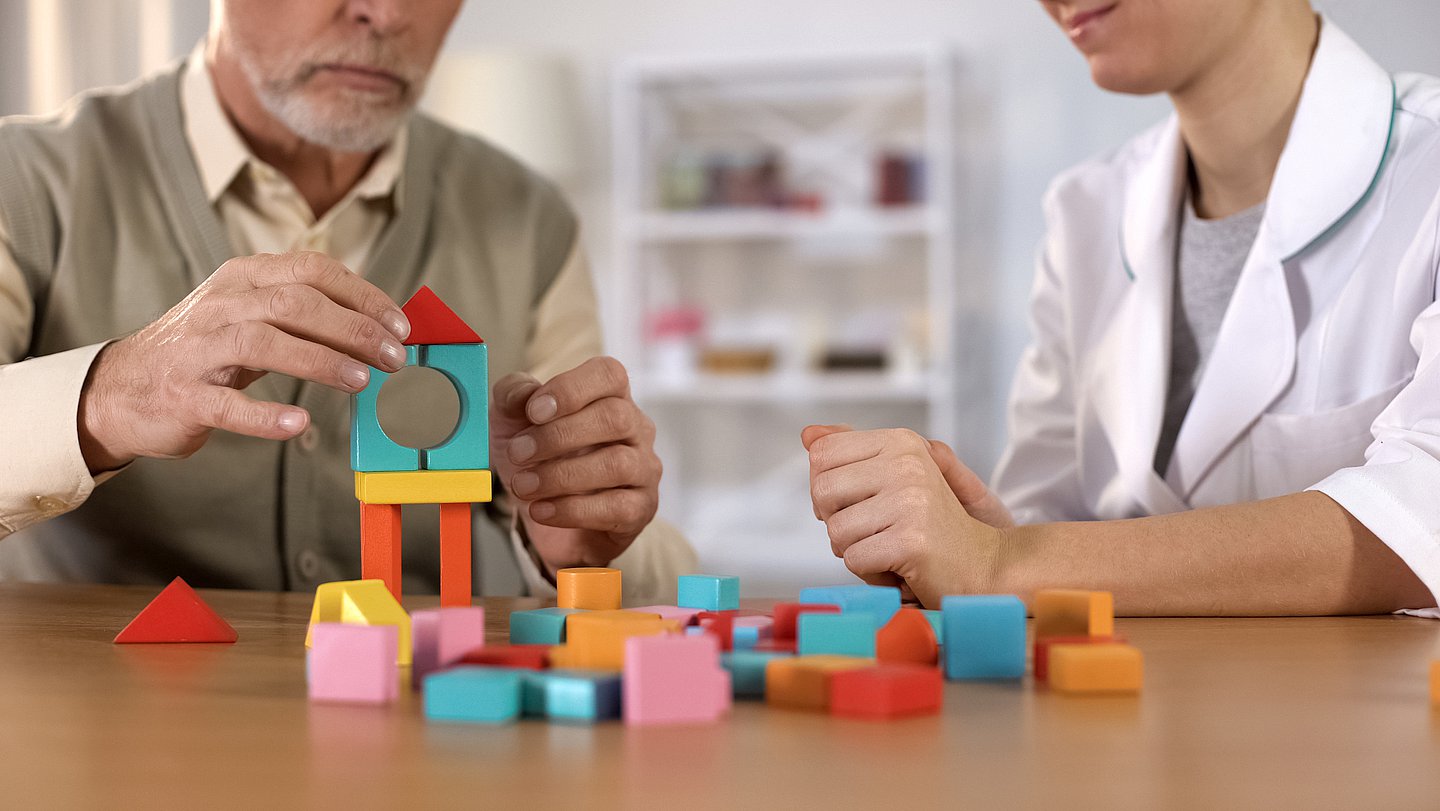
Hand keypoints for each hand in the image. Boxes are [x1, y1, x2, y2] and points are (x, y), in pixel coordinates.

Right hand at [78, 252, 409, 471]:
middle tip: (393, 357)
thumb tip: (378, 327)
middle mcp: (221, 306)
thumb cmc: (205, 351)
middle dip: (353, 329)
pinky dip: (265, 414)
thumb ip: (304, 315)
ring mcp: (198, 350)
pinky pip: (227, 404)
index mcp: (243, 278)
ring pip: (263, 343)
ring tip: (361, 380)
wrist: (121, 388)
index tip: (399, 325)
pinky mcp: (183, 396)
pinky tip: (298, 421)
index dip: (362, 295)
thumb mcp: (251, 317)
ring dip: (319, 360)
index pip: (312, 270)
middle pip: (295, 303)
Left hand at [491, 357, 661, 573]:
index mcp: (609, 396)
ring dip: (561, 476)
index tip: (533, 411)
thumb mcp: (511, 422)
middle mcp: (635, 428)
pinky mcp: (642, 508)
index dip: (571, 389)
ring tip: (523, 486)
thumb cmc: (535, 458)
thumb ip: (512, 396)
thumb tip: (523, 394)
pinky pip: (618, 508)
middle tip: (518, 453)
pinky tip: (541, 510)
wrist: (541, 513)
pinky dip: (572, 510)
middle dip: (559, 436)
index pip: (609, 374)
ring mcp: (644, 469)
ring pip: (617, 464)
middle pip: (615, 417)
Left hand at [802, 425, 1010, 606]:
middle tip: (874, 531)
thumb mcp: (895, 477)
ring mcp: (911, 501)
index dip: (827, 487)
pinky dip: (871, 573)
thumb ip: (851, 452)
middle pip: (822, 492)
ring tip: (891, 548)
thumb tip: (808, 434)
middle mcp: (907, 464)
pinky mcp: (912, 540)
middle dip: (837, 521)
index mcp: (901, 442)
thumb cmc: (932, 523)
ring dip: (856, 551)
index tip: (857, 502)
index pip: (822, 453)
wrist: (985, 564)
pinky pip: (854, 560)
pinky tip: (900, 567)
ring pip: (836, 531)